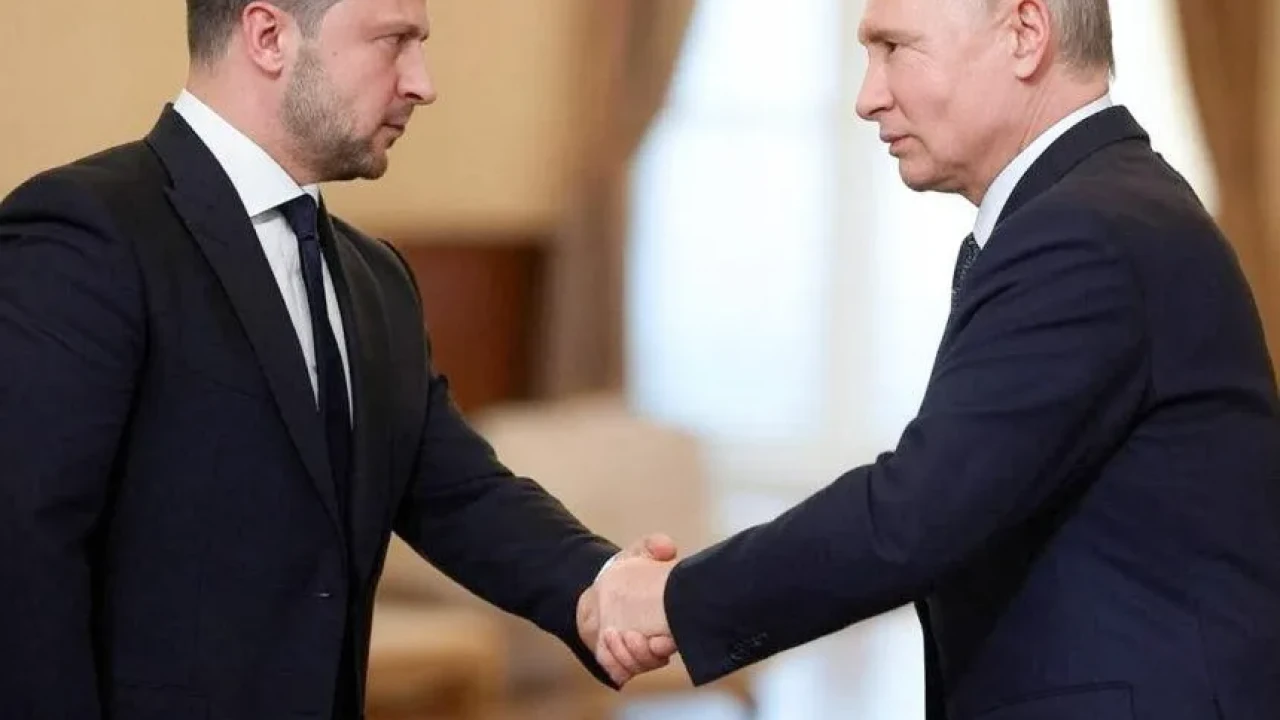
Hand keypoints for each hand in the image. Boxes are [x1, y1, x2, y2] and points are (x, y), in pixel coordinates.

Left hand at [593, 556, 675, 684]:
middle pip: (656, 660)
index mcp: (668, 619)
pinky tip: (606, 643)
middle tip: (632, 636)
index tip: (661, 641)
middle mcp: (656, 641)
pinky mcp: (619, 660)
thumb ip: (654, 546)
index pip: (676, 640)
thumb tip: (667, 548)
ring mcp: (637, 653)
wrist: (601, 591)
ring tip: (612, 633)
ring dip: (624, 653)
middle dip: (644, 653)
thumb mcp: (640, 554)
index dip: (668, 645)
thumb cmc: (627, 576)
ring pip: (636, 666)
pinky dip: (612, 662)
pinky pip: (618, 672)